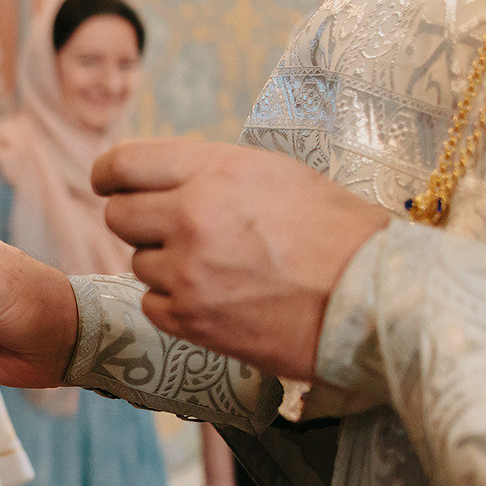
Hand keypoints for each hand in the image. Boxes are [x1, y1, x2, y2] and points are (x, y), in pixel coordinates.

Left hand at [93, 140, 392, 381]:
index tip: (109, 184)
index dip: (109, 175)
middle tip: (174, 231)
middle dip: (140, 222)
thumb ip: (211, 174)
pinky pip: (152, 305)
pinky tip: (219, 299)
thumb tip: (161, 178)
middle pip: (118, 215)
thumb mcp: (276, 175)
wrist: (377, 299)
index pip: (123, 164)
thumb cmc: (339, 233)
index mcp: (214, 171)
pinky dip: (176, 305)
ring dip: (166, 266)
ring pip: (138, 262)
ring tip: (222, 269)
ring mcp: (188, 272)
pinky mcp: (191, 321)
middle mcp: (192, 216)